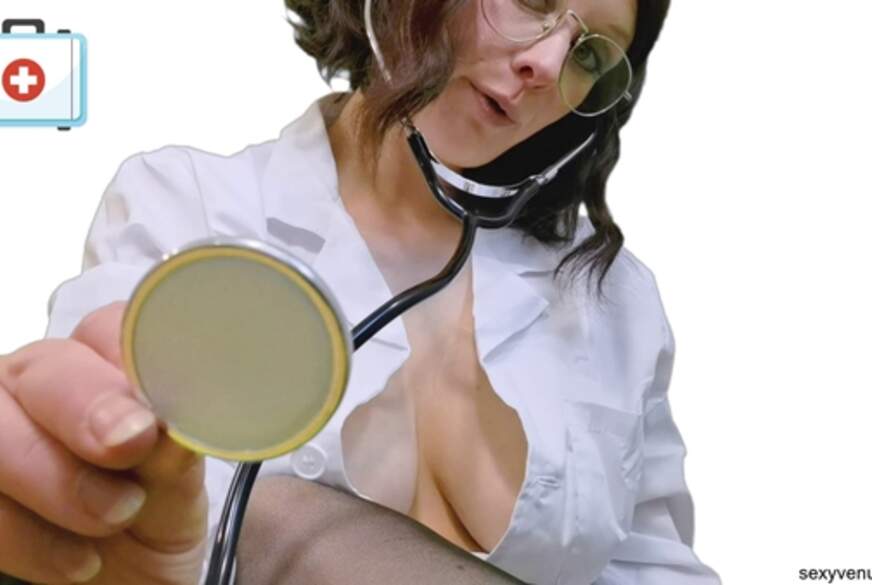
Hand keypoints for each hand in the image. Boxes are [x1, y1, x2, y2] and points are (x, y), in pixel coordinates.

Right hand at [0, 301, 207, 583]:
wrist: (128, 579)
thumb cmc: (155, 515)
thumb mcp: (177, 490)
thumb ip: (173, 457)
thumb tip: (176, 431)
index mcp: (105, 366)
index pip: (106, 330)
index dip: (127, 363)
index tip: (153, 415)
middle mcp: (41, 385)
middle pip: (41, 368)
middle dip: (84, 411)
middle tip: (127, 453)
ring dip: (53, 479)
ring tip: (113, 521)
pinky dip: (26, 536)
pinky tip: (78, 562)